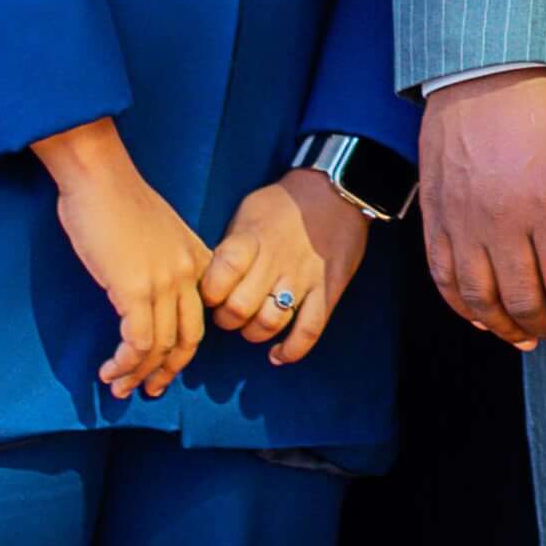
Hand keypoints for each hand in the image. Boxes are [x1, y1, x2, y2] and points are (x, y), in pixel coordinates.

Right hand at [30, 120, 212, 398]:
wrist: (98, 176)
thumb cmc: (116, 198)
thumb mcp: (155, 231)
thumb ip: (160, 260)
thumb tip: (143, 291)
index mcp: (195, 258)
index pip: (201, 315)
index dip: (184, 347)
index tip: (164, 365)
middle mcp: (187, 273)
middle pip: (188, 339)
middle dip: (168, 370)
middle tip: (148, 389)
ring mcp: (164, 282)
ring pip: (161, 347)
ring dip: (138, 374)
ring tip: (118, 388)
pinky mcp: (135, 289)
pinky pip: (137, 342)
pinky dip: (125, 364)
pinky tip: (108, 371)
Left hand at [206, 170, 369, 363]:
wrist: (337, 190)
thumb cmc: (284, 203)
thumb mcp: (249, 212)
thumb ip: (231, 247)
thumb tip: (209, 281)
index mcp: (251, 239)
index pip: (220, 276)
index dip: (208, 293)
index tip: (211, 293)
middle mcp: (275, 261)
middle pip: (239, 308)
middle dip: (227, 319)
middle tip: (230, 312)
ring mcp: (303, 278)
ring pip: (269, 323)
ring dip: (254, 333)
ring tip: (252, 325)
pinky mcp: (328, 290)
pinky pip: (309, 330)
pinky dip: (291, 350)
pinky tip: (278, 354)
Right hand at [420, 69, 545, 352]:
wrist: (488, 72)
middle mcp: (502, 221)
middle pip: (523, 301)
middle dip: (545, 329)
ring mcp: (463, 220)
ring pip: (480, 298)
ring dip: (504, 327)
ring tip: (523, 337)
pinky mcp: (435, 214)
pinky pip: (443, 277)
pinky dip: (462, 306)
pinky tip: (481, 316)